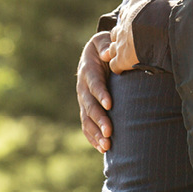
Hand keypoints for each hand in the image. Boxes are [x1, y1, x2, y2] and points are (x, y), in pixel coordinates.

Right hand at [77, 31, 113, 152]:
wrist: (93, 54)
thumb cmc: (104, 47)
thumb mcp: (104, 42)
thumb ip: (107, 45)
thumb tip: (109, 52)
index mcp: (88, 70)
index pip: (94, 82)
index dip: (100, 93)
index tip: (110, 104)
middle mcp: (82, 87)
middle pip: (89, 105)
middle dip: (99, 119)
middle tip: (109, 132)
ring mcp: (83, 100)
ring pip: (86, 119)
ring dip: (95, 133)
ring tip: (106, 146)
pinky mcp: (86, 109)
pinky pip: (86, 125)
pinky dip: (92, 137)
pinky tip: (102, 149)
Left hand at [104, 0, 170, 73]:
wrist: (153, 25)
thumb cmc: (155, 4)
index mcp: (130, 11)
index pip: (126, 15)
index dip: (129, 18)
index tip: (132, 22)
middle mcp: (122, 27)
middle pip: (117, 33)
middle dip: (120, 36)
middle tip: (127, 41)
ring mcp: (121, 44)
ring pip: (113, 49)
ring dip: (117, 53)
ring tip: (123, 57)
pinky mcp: (123, 60)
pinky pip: (116, 66)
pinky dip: (119, 67)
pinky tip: (124, 69)